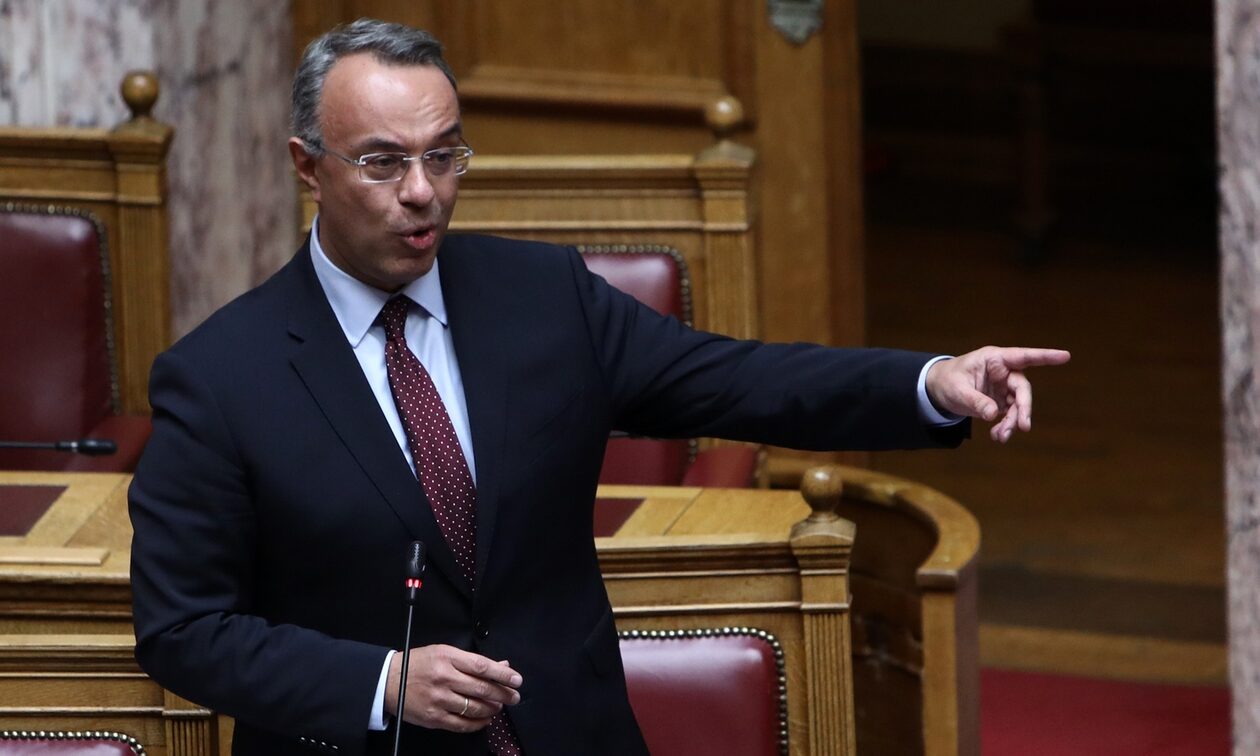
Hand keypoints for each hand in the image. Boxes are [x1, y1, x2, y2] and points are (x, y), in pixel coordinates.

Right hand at [385, 645, 522, 732]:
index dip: (503, 674)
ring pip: (475, 707)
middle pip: (482, 688)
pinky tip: (485, 719)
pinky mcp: (434, 718)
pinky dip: (477, 723)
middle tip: (514, 697)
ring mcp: (439, 700)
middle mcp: (444, 678)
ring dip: (492, 709)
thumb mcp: (444, 653)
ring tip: (499, 707)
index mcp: (448, 658)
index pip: (483, 666)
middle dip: (503, 694)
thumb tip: (501, 665)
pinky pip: (462, 724)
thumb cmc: (418, 664)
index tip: (517, 679)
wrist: (388, 681)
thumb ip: (472, 660)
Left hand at [925, 346, 1070, 442]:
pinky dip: (1005, 426)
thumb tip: (993, 414)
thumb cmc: (946, 380)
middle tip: (1023, 426)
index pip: (1023, 357)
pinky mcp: (1000, 401)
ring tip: (1001, 437)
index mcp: (994, 359)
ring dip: (1012, 422)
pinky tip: (998, 436)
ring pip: (1017, 405)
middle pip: (1022, 389)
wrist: (937, 391)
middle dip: (1023, 408)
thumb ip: (975, 400)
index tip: (1065, 356)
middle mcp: (1003, 372)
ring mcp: (1003, 387)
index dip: (1044, 356)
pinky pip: (1009, 414)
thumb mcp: (956, 390)